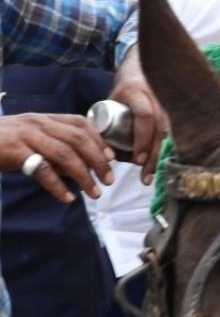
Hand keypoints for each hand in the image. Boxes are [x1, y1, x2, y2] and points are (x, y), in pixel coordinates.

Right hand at [0, 113, 114, 204]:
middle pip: (78, 138)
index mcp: (44, 118)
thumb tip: (78, 169)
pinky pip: (42, 169)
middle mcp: (38, 123)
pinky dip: (57, 185)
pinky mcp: (15, 151)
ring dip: (83, 175)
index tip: (112, 158)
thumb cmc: (1, 143)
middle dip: (98, 160)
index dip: (100, 140)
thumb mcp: (29, 138)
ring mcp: (26, 136)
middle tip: (109, 179)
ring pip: (65, 154)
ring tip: (94, 192)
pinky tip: (67, 198)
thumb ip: (51, 148)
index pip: (81, 123)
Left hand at [110, 50, 166, 182]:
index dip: (142, 139)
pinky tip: (156, 168)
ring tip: (148, 177)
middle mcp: (156, 98)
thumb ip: (107, 124)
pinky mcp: (171, 115)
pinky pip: (168, 135)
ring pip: (165, 134)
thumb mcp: (111, 102)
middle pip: (158, 130)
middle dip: (151, 155)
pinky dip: (161, 152)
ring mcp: (166, 106)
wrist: (141, 73)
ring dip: (157, 157)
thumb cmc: (122, 94)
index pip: (144, 116)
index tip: (137, 159)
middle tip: (144, 176)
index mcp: (137, 93)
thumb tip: (106, 155)